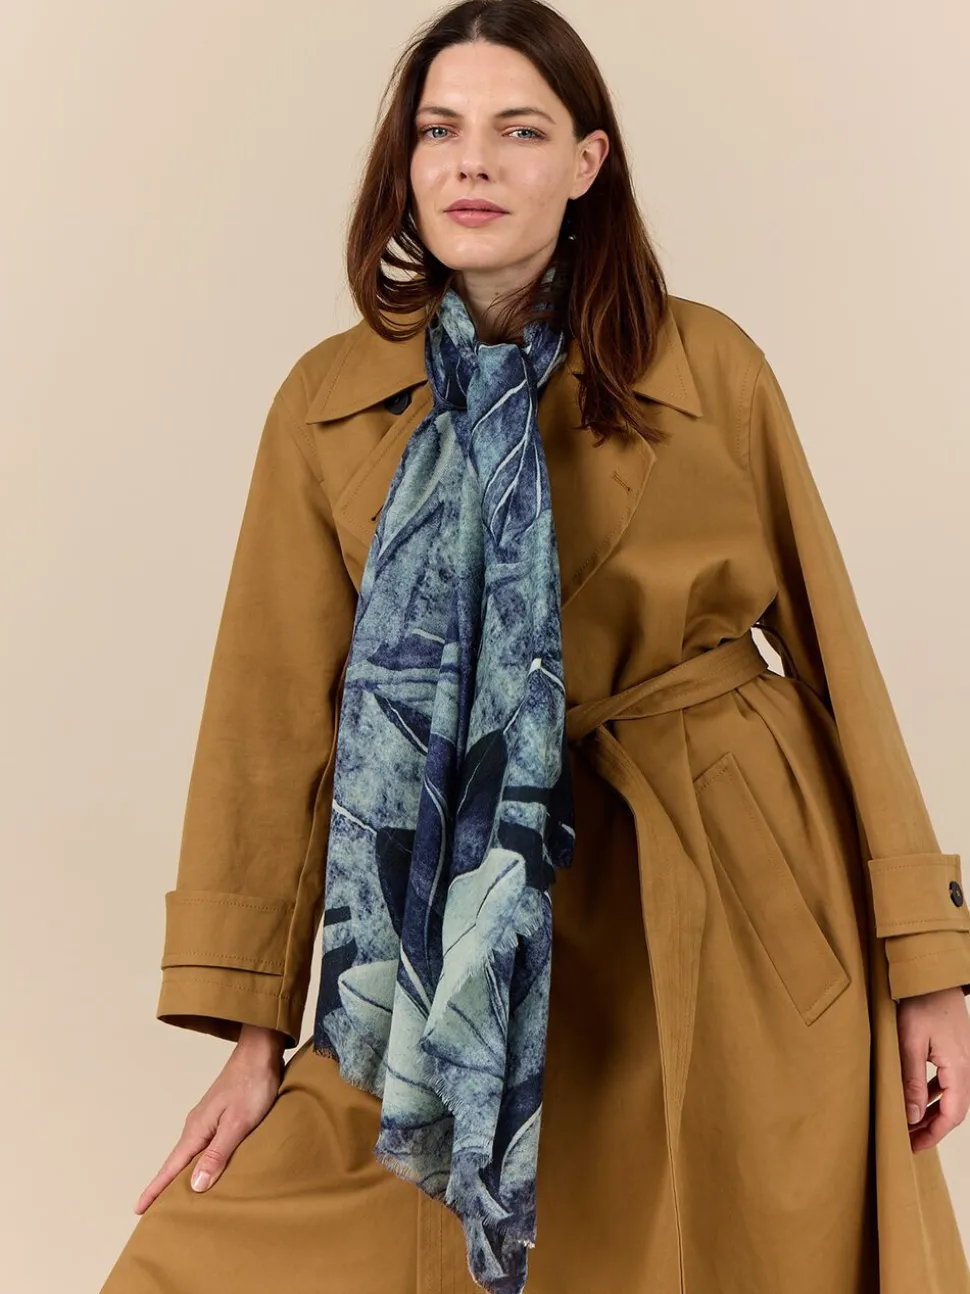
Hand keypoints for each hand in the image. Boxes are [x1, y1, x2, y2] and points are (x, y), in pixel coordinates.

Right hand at [134, 1025, 287, 1211]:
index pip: (171, 1167)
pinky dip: (199, 1161)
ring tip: (177, 1198)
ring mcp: (207, 1119)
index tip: (138, 1210)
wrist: (260, 1051)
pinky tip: (206, 1168)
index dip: (155, 1190)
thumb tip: (196, 1186)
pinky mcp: (219, 1115)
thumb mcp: (238, 1123)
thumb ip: (218, 1154)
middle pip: (176, 1163)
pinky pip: (204, 1145)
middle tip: (153, 1213)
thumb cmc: (252, 1085)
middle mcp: (196, 1126)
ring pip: (191, 1154)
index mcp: (197, 1130)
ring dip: (183, 1175)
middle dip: (164, 1188)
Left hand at [896, 987, 969, 1151]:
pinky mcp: (953, 1052)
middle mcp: (965, 1067)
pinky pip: (946, 1082)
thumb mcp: (909, 1042)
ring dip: (930, 1112)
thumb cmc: (921, 1004)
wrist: (932, 977)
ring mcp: (961, 1059)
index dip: (933, 1134)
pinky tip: (916, 1097)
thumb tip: (911, 1116)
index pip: (952, 1114)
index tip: (912, 1145)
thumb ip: (911, 1080)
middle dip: (931, 1128)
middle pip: (953, 1109)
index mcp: (958, 1068)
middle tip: (906, 1138)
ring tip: (907, 1122)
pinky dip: (932, 1094)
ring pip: (949, 1097)